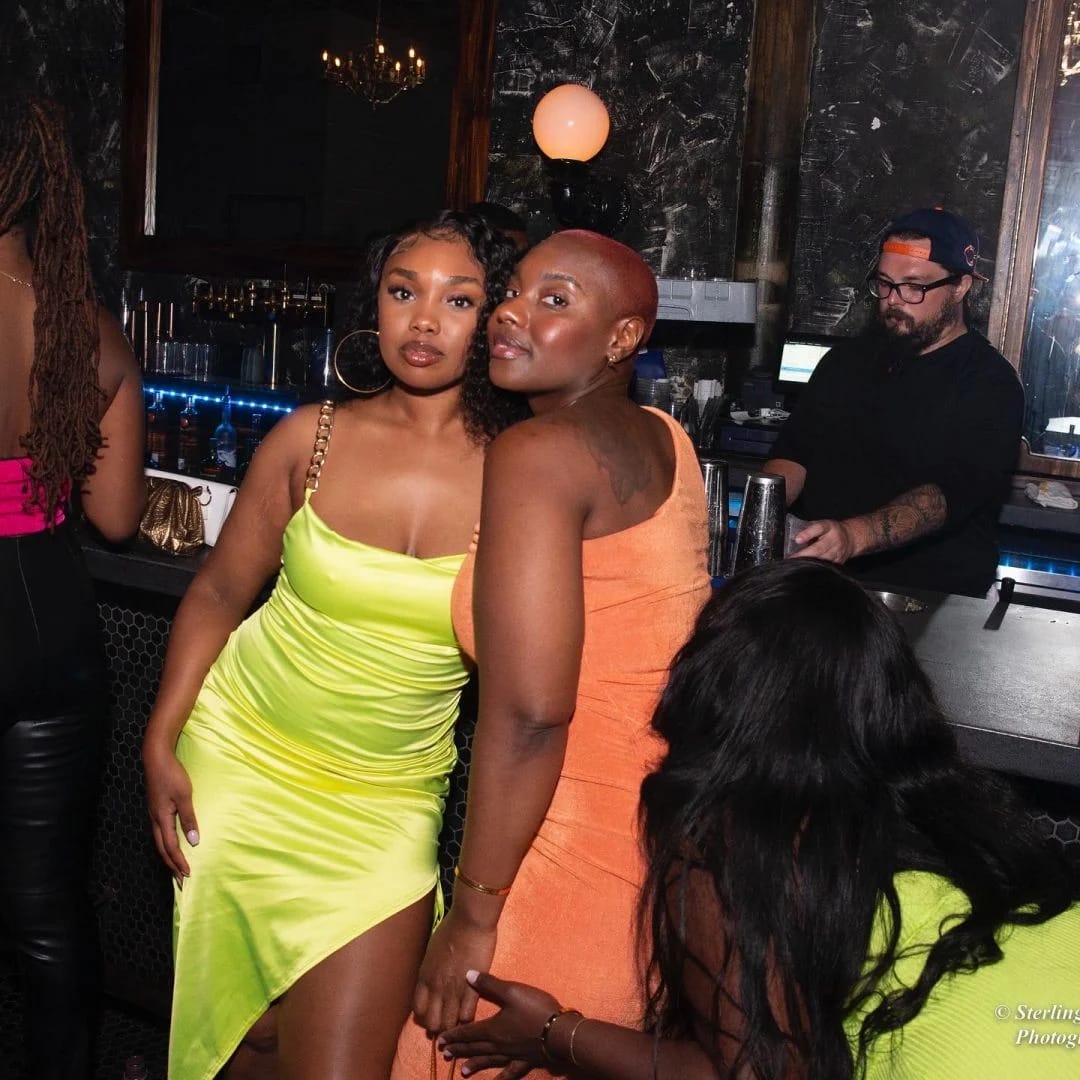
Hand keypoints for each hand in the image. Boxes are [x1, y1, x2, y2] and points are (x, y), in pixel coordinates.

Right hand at [142, 739, 198, 881]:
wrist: (156, 758)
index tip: (187, 875)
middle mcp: (155, 820)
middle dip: (171, 865)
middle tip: (180, 880)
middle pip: (162, 849)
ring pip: (159, 842)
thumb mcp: (184, 796)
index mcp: (161, 819)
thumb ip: (188, 819)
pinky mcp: (156, 809)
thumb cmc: (172, 775)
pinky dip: (166, 845)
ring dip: (168, 856)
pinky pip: (160, 833)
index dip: (178, 862)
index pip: (170, 847)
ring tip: (176, 868)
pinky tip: (172, 845)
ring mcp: (154, 815)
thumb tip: (193, 842)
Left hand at [413, 904, 497, 1035]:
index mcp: (424, 977)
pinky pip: (467, 1015)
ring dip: (453, 1026)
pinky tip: (470, 1013)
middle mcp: (436, 988)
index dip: (425, 1016)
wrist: (470, 921)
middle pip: (433, 1022)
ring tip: (458, 1025)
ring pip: (449, 1024)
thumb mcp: (432, 951)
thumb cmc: (451, 929)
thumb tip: (431, 980)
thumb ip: (430, 970)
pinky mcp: (472, 989)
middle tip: (446, 1024)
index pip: (418, 1010)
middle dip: (438, 1026)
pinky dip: (468, 1018)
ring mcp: (454, 990)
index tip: (432, 1015)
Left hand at [439, 970, 562, 1078]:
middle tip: (444, 1054)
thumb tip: (467, 975)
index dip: (454, 1035)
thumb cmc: (535, 1009)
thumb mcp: (511, 990)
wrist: (560, 1032)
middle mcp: (498, 1045)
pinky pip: (510, 1073)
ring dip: (475, 1064)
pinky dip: (501, 1079)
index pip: (468, 1033)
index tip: (440, 1040)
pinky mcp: (525, 1061)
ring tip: (462, 1071)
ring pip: (488, 1061)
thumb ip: (489, 984)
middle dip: (459, 1050)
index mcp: (493, 1028)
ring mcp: (511, 1055)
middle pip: (475, 1048)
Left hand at [791, 518, 855, 562]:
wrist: (850, 537)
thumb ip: (808, 529)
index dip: (807, 534)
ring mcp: (837, 551)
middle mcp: (834, 539)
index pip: (818, 528)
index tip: (797, 540)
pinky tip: (807, 570)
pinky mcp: (838, 561)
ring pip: (822, 559)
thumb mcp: (821, 525)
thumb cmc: (830, 531)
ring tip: (796, 565)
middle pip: (819, 548)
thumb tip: (791, 537)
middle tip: (792, 558)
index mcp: (829, 527)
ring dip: (809, 563)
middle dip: (804, 554)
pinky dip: (816, 568)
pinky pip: (826, 566)